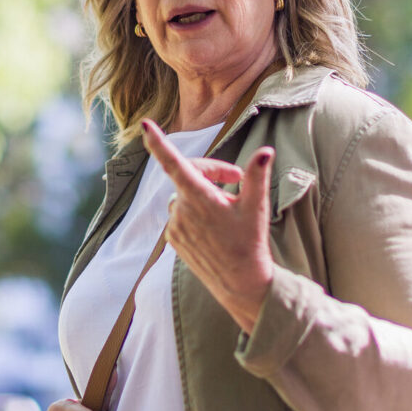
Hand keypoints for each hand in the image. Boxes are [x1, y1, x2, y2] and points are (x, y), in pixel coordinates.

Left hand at [141, 118, 276, 331]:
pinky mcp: (173, 239)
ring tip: (228, 208)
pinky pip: (181, 214)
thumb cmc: (250, 244)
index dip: (159, 143)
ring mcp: (175, 226)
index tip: (146, 126)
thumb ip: (256, 176)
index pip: (174, 164)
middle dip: (212, 171)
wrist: (240, 284)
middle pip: (189, 175)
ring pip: (185, 195)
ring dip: (204, 193)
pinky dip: (197, 210)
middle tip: (237, 178)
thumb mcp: (256, 207)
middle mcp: (181, 211)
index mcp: (199, 198)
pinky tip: (216, 226)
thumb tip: (265, 152)